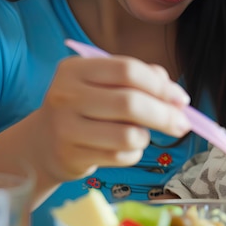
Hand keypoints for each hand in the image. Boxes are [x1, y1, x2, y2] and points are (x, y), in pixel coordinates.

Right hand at [33, 55, 190, 180]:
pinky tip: (125, 149)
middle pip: (130, 103)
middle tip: (182, 124)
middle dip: (165, 115)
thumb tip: (176, 96)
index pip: (128, 70)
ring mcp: (65, 127)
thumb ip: (141, 80)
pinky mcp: (71, 155)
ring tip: (141, 135)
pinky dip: (133, 154)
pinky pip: (120, 157)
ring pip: (129, 135)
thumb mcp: (105, 85)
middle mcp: (66, 95)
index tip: (181, 99)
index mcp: (76, 69)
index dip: (161, 85)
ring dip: (145, 137)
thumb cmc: (86, 108)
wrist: (44, 142)